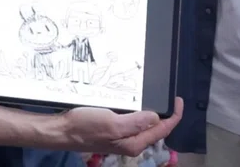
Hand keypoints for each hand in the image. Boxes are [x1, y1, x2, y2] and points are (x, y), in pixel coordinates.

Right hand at [50, 98, 183, 156]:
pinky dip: (136, 111)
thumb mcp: (113, 123)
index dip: (174, 116)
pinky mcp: (111, 130)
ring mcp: (120, 137)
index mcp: (134, 143)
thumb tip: (156, 117)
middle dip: (164, 114)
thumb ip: (136, 122)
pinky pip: (130, 120)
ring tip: (153, 96)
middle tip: (167, 96)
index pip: (161, 130)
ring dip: (149, 111)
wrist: (61, 130)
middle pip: (154, 129)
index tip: (178, 100)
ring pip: (142, 124)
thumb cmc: (85, 126)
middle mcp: (130, 142)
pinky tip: (132, 101)